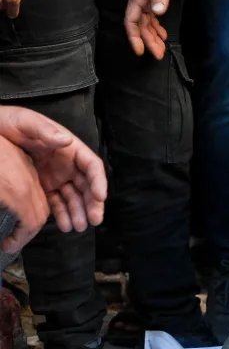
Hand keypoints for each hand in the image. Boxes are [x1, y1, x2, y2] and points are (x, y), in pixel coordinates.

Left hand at [0, 106, 107, 237]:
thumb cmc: (8, 122)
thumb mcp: (26, 121)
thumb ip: (45, 130)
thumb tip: (66, 140)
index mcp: (69, 148)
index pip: (91, 165)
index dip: (99, 181)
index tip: (100, 196)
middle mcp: (67, 164)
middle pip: (87, 185)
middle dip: (92, 203)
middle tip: (94, 220)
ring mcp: (56, 177)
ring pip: (74, 197)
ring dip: (79, 212)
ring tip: (78, 227)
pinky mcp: (44, 187)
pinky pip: (57, 203)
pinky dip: (62, 215)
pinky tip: (65, 225)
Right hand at [124, 0, 175, 58]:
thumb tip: (158, 11)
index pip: (131, 21)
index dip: (134, 37)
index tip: (140, 51)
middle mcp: (140, 1)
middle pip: (140, 26)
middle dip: (148, 41)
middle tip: (158, 55)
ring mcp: (146, 1)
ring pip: (147, 24)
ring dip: (153, 37)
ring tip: (161, 50)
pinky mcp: (153, 0)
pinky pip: (152, 18)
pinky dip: (157, 28)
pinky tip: (162, 35)